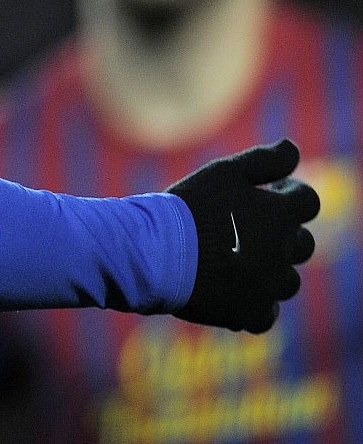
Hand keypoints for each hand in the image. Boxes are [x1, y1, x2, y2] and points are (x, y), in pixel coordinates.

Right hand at [167, 138, 320, 332]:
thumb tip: (292, 148)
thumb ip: (264, 160)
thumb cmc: (189, 208)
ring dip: (270, 270)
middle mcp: (283, 253)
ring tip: (236, 260)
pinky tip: (232, 290)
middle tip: (244, 226)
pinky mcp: (250, 314)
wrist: (155, 253)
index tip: (264, 191)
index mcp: (281, 215)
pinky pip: (266, 314)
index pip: (307, 202)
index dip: (287, 193)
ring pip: (287, 280)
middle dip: (281, 233)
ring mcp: (270, 287)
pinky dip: (255, 304)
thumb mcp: (223, 172)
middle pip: (302, 243)